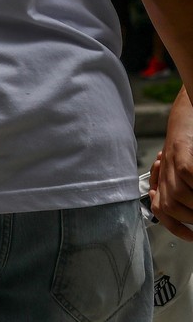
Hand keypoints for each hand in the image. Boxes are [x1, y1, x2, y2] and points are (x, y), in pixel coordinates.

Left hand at [154, 98, 192, 240]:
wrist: (187, 112)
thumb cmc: (191, 143)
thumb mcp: (184, 167)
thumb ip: (184, 185)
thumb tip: (190, 214)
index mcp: (164, 178)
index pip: (161, 209)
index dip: (174, 227)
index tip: (192, 237)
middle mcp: (164, 172)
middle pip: (169, 206)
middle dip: (190, 217)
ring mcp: (170, 161)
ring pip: (179, 194)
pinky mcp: (180, 151)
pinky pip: (188, 174)